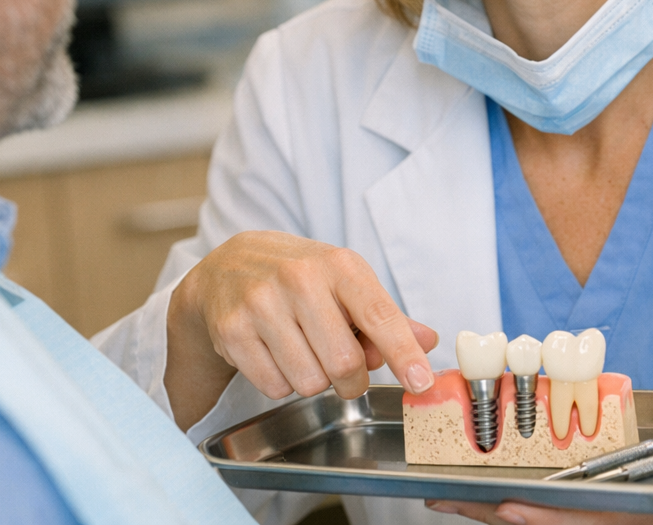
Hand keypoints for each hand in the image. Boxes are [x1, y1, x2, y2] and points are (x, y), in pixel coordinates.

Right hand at [165, 230, 437, 429]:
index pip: (378, 314)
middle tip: (342, 365)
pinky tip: (274, 353)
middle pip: (344, 363)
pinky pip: (274, 388)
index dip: (402, 352)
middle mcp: (298, 278)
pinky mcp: (232, 330)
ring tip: (302, 351)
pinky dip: (281, 382)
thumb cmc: (298, 278)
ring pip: (309, 382)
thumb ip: (385, 316)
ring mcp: (261, 303)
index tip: (420, 381)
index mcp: (337, 264)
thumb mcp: (344, 282)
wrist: (226, 267)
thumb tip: (427, 341)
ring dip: (314, 380)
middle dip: (350, 379)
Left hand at [425, 432, 652, 523]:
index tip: (507, 506)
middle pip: (560, 518)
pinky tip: (489, 479)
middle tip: (446, 499)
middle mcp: (632, 512)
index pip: (598, 519)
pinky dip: (527, 486)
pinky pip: (566, 492)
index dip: (552, 516)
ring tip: (449, 494)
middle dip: (502, 513)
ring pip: (555, 509)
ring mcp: (620, 503)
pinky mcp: (615, 488)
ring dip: (500, 505)